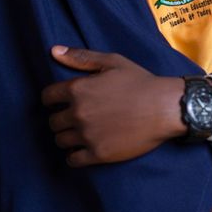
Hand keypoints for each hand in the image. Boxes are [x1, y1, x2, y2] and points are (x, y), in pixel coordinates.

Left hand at [41, 46, 185, 166]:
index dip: (53, 99)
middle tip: (75, 117)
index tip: (60, 102)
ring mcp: (87, 135)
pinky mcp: (97, 154)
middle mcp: (78, 113)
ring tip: (81, 132)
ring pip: (60, 140)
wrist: (164, 108)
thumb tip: (53, 51)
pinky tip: (84, 149)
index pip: (48, 97)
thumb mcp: (111, 62)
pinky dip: (74, 155)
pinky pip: (72, 159)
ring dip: (67, 136)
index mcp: (78, 89)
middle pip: (53, 121)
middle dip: (61, 118)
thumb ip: (81, 57)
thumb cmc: (139, 81)